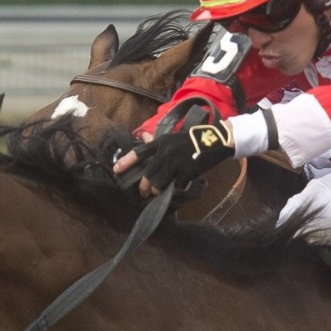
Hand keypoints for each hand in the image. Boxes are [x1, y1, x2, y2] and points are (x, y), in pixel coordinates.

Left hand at [113, 120, 235, 197]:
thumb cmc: (192, 139)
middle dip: (144, 186)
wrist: (215, 140)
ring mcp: (177, 162)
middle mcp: (166, 153)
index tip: (116, 170)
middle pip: (149, 174)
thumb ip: (157, 141)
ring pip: (160, 182)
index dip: (126, 162)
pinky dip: (179, 188)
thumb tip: (143, 137)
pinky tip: (182, 187)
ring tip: (157, 192)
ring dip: (157, 190)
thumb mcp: (173, 137)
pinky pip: (178, 185)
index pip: (139, 153)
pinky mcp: (188, 171)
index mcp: (161, 143)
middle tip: (143, 192)